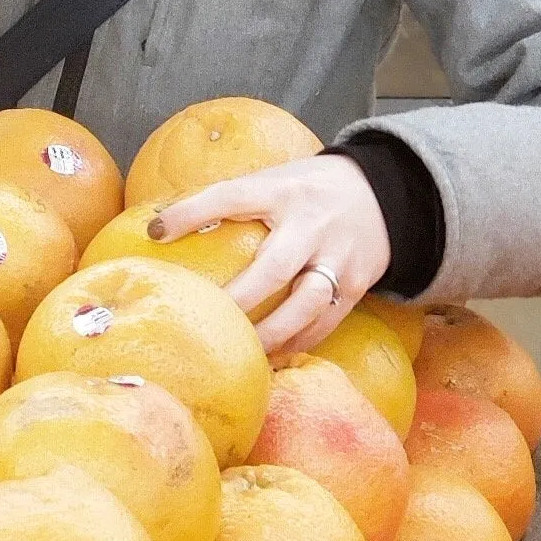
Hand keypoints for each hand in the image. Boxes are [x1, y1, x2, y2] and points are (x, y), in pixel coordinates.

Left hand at [147, 156, 390, 355]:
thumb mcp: (272, 180)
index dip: (192, 212)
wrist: (383, 196)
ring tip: (239, 351)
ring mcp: (338, 257)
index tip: (156, 231)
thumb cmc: (305, 191)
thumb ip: (229, 201)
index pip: (231, 196)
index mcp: (282, 191)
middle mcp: (311, 224)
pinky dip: (296, 344)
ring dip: (270, 333)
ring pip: (306, 304)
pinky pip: (324, 323)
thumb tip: (157, 225)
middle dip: (239, 298)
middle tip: (204, 318)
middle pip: (275, 267)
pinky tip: (269, 360)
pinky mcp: (356, 286)